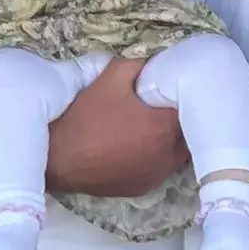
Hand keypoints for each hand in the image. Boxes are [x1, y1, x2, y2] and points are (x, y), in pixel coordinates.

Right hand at [47, 58, 189, 195]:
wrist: (58, 158)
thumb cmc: (86, 117)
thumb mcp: (110, 79)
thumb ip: (137, 65)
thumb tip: (154, 61)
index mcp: (164, 125)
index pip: (190, 106)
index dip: (182, 95)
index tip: (170, 91)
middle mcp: (167, 154)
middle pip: (187, 132)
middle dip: (180, 119)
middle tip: (162, 107)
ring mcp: (156, 174)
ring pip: (176, 153)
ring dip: (170, 140)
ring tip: (151, 127)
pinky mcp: (143, 187)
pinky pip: (159, 169)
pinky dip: (155, 158)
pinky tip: (138, 148)